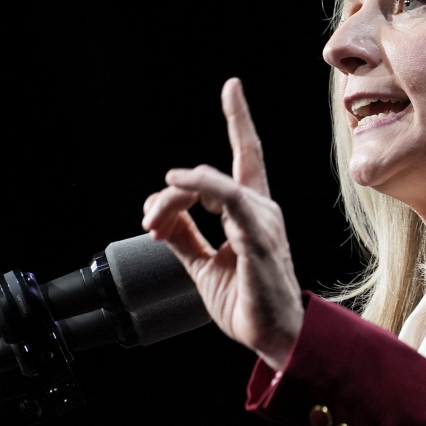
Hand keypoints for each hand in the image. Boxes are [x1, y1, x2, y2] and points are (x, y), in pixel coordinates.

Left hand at [141, 78, 303, 369]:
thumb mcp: (204, 266)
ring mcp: (262, 220)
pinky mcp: (258, 235)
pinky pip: (229, 198)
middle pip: (207, 177)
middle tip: (149, 226)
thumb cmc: (249, 303)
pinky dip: (200, 186)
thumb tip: (161, 214)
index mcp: (251, 214)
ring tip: (154, 225)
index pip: (246, 157)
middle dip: (170, 195)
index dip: (240, 121)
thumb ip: (186, 237)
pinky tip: (177, 186)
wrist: (277, 337)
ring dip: (173, 198)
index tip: (233, 88)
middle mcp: (261, 209)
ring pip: (210, 184)